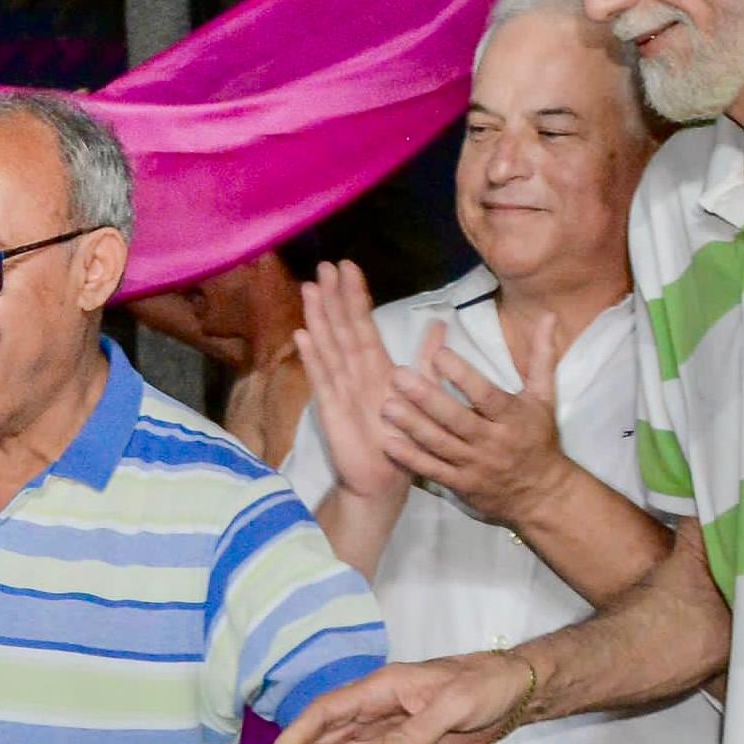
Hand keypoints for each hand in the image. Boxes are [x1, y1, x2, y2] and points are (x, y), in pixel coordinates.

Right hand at [273, 652, 538, 743]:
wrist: (514, 691)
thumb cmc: (485, 688)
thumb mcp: (457, 703)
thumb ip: (421, 728)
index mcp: (384, 689)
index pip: (330, 709)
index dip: (300, 731)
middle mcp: (379, 707)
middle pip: (330, 731)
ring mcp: (391, 725)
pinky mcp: (406, 742)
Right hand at [293, 261, 406, 505]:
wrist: (381, 478)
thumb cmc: (399, 436)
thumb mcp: (421, 390)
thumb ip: (427, 358)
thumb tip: (440, 323)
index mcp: (375, 366)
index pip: (363, 323)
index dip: (355, 295)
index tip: (347, 266)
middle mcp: (354, 372)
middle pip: (341, 328)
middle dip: (333, 297)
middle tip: (324, 266)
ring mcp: (339, 388)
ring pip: (329, 346)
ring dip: (319, 318)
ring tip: (310, 289)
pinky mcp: (332, 409)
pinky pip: (322, 379)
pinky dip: (313, 358)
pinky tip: (303, 336)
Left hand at [381, 315, 573, 528]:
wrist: (541, 494)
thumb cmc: (538, 438)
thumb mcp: (544, 398)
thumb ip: (541, 356)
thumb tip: (548, 315)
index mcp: (512, 417)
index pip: (486, 395)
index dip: (463, 376)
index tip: (438, 353)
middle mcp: (492, 441)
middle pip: (457, 419)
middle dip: (427, 398)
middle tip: (397, 376)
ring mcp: (475, 465)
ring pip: (440, 444)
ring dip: (412, 426)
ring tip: (386, 406)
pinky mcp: (460, 485)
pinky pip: (433, 471)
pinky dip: (411, 459)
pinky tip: (388, 443)